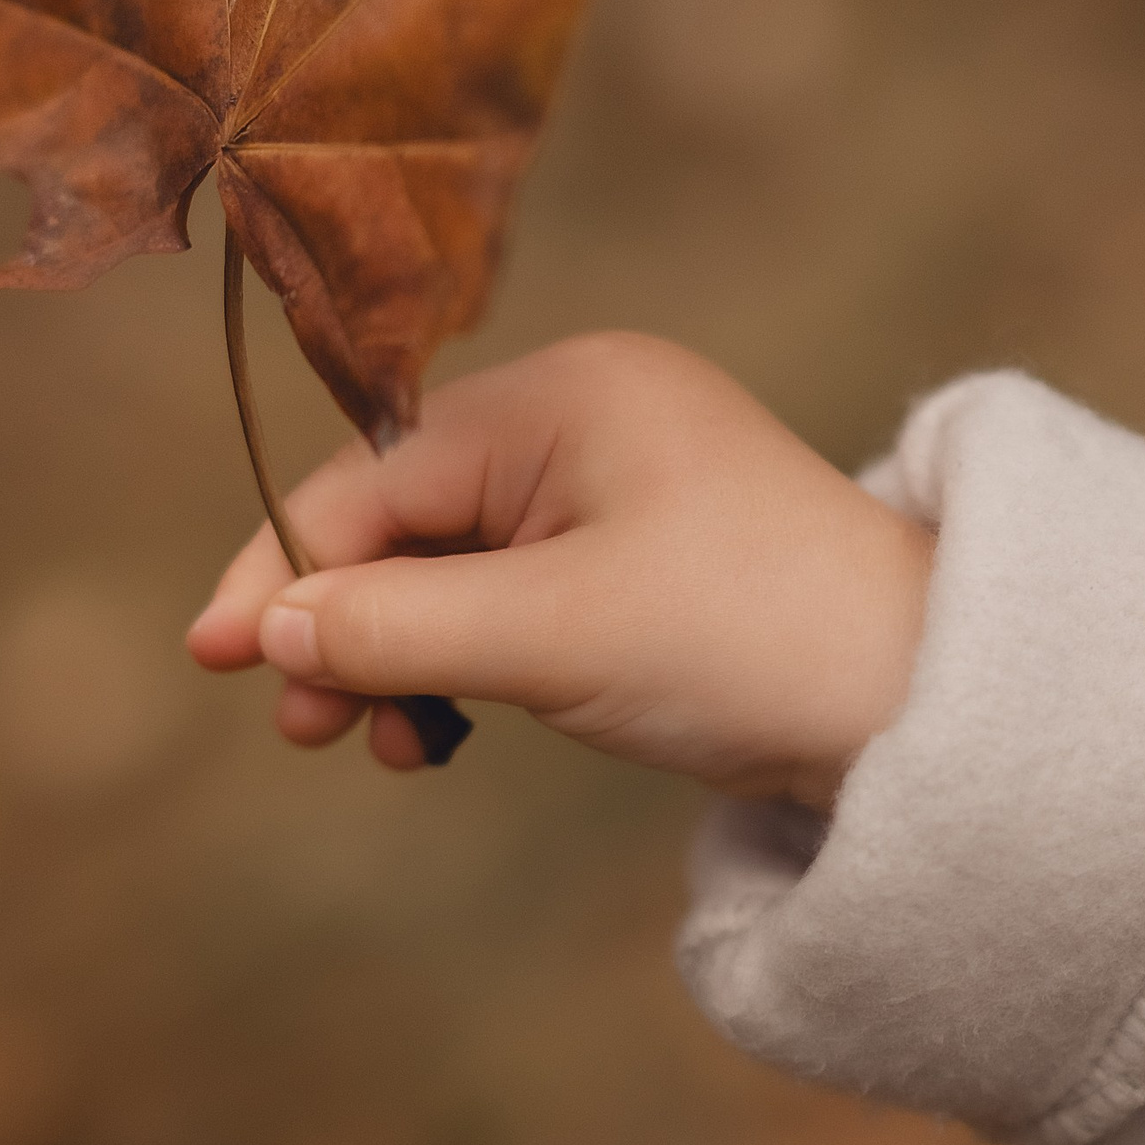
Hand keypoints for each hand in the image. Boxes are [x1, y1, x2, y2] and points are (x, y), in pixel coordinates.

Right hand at [187, 332, 931, 807]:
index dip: (282, 568)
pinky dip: (469, 665)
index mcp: (566, 395)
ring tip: (389, 749)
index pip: (374, 478)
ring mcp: (619, 489)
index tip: (216, 663)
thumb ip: (393, 625)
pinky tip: (451, 733)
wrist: (929, 704)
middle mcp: (587, 419)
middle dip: (342, 623)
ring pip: (453, 568)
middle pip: (403, 518)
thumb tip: (265, 628)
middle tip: (307, 733)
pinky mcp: (643, 560)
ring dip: (401, 656)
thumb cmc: (749, 641)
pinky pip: (513, 599)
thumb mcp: (549, 636)